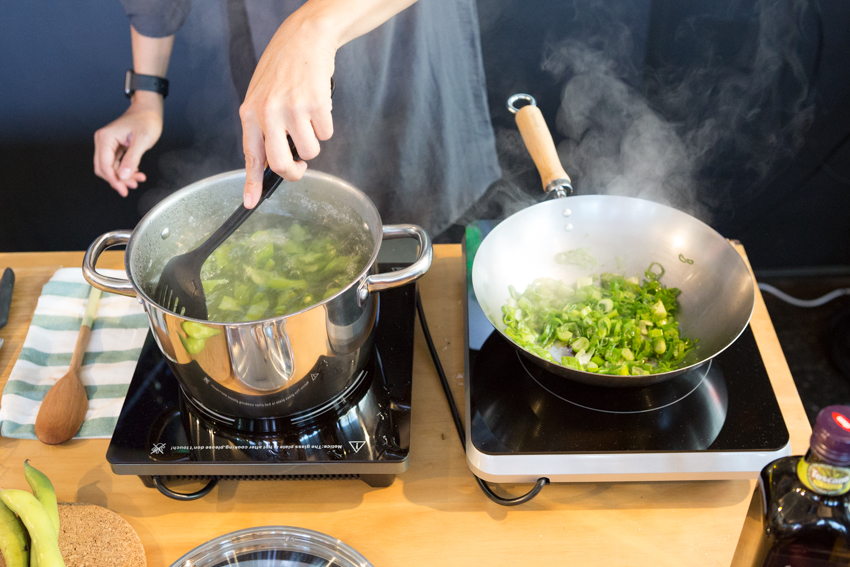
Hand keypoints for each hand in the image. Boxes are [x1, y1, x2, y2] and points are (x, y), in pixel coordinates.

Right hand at [93, 92, 163, 196]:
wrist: (149, 110)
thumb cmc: (146, 120)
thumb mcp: (142, 141)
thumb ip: (132, 159)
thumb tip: (124, 175)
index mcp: (106, 138)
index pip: (104, 165)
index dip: (113, 180)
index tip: (123, 189)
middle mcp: (104, 141)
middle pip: (104, 168)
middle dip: (117, 179)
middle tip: (132, 186)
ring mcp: (109, 144)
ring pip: (110, 167)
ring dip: (123, 176)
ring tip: (138, 179)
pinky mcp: (115, 147)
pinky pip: (116, 163)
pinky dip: (125, 170)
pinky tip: (136, 173)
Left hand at [239, 14, 335, 207]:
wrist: (304, 38)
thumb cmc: (283, 69)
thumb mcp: (261, 96)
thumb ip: (263, 127)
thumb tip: (271, 162)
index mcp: (250, 113)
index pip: (251, 156)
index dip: (251, 183)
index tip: (251, 202)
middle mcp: (268, 113)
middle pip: (281, 164)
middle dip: (295, 172)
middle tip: (300, 165)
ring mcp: (292, 109)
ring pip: (310, 151)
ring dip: (314, 142)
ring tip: (308, 118)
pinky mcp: (315, 104)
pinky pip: (326, 134)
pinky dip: (326, 125)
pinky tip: (318, 105)